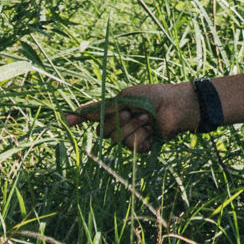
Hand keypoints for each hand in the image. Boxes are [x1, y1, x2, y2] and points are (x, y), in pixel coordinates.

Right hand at [66, 83, 195, 152]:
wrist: (176, 106)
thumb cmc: (154, 96)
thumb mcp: (127, 97)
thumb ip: (104, 107)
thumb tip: (79, 113)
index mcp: (114, 109)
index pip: (92, 115)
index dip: (79, 118)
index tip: (67, 119)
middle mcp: (119, 124)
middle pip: (102, 131)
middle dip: (115, 121)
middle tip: (130, 112)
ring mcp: (129, 137)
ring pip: (117, 139)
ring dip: (132, 126)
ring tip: (147, 118)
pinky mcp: (141, 146)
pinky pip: (132, 146)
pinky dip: (142, 136)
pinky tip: (152, 130)